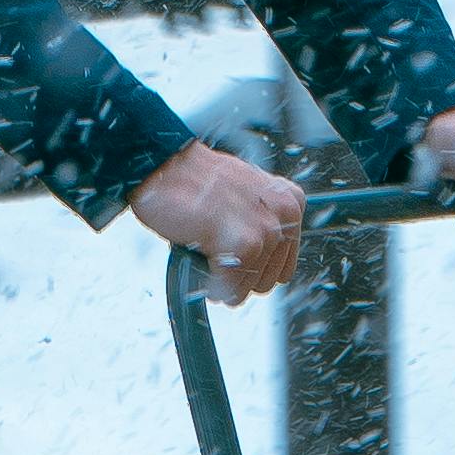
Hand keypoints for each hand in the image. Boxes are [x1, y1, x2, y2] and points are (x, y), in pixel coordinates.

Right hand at [129, 137, 308, 298]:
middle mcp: (285, 213)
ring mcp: (267, 228)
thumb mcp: (244, 196)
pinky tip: (199, 259)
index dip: (250, 268)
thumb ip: (261, 221)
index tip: (229, 255)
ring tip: (203, 249)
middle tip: (213, 251)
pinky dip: (211, 283)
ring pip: (248, 287)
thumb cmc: (194, 183)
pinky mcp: (246, 243)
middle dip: (237, 275)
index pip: (282, 268)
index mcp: (290, 201)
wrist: (164, 167)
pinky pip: (232, 287)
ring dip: (221, 278)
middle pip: (267, 281)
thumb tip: (260, 260)